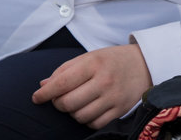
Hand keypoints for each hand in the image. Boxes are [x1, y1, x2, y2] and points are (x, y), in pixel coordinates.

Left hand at [32, 43, 151, 129]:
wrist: (144, 65)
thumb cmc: (111, 60)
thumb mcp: (89, 57)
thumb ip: (65, 70)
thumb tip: (43, 86)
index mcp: (94, 63)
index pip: (62, 82)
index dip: (45, 93)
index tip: (36, 98)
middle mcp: (104, 81)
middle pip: (68, 103)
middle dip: (58, 103)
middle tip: (59, 98)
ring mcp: (113, 98)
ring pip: (79, 116)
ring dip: (72, 113)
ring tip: (76, 103)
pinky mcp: (119, 111)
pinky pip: (93, 124)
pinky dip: (86, 120)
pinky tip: (88, 110)